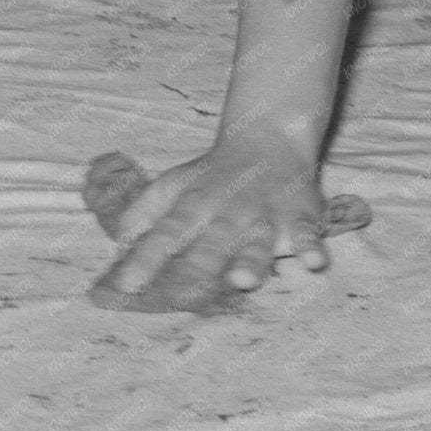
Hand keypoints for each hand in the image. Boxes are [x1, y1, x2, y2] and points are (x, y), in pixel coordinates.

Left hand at [94, 128, 336, 308]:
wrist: (268, 137)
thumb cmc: (214, 174)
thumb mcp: (173, 184)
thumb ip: (144, 210)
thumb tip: (117, 238)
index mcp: (194, 205)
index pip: (165, 233)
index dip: (146, 259)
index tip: (127, 285)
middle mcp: (227, 211)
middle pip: (211, 242)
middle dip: (198, 266)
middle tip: (184, 293)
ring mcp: (265, 214)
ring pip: (258, 241)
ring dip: (251, 261)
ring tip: (243, 280)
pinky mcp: (300, 214)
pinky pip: (307, 232)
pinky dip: (311, 246)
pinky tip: (313, 263)